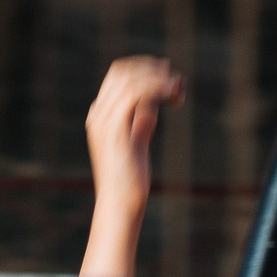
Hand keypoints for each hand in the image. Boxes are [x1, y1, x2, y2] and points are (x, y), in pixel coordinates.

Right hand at [84, 56, 182, 211]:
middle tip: (176, 81)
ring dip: (158, 78)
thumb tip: (151, 106)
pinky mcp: (115, 131)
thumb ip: (140, 123)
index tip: (168, 79)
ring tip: (178, 87)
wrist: (119, 206)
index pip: (118, 77)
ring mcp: (104, 121)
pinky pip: (135, 95)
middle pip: (122, 72)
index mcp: (100, 116)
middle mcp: (98, 115)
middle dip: (151, 69)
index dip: (144, 70)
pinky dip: (157, 89)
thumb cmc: (129, 180)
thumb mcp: (136, 144)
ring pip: (130, 81)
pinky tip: (174, 95)